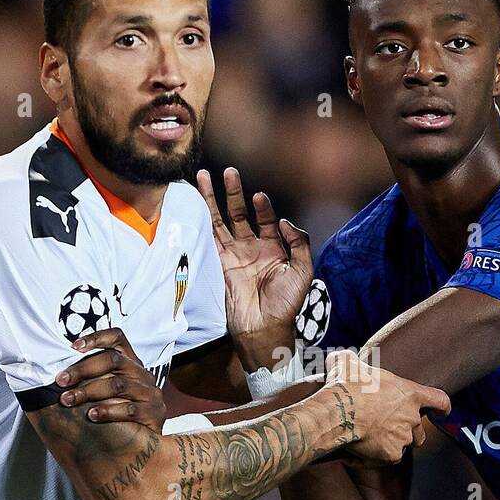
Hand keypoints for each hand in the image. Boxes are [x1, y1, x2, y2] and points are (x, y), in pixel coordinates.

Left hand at [56, 328, 165, 430]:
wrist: (144, 444)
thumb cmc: (118, 414)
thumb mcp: (107, 392)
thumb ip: (92, 378)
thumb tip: (59, 373)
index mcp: (131, 363)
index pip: (118, 339)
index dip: (96, 338)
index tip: (73, 347)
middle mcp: (142, 374)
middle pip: (113, 360)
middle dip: (82, 369)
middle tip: (61, 381)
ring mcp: (150, 393)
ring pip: (118, 384)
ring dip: (89, 391)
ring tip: (68, 400)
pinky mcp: (154, 413)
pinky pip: (130, 409)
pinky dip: (108, 411)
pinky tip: (91, 416)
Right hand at [197, 167, 312, 369]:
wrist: (264, 328)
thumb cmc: (287, 304)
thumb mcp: (303, 271)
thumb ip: (299, 243)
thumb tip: (284, 221)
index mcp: (274, 248)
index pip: (266, 219)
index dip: (263, 207)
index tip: (260, 198)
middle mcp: (252, 247)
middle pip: (240, 213)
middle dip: (234, 192)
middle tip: (229, 171)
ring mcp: (234, 255)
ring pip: (221, 220)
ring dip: (213, 199)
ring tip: (205, 176)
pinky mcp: (219, 263)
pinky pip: (210, 237)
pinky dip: (202, 220)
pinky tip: (196, 203)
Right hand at [324, 349, 450, 464]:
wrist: (338, 412)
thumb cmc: (347, 386)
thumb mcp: (349, 365)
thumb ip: (351, 361)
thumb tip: (342, 358)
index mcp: (409, 394)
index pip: (439, 400)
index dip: (442, 407)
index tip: (443, 411)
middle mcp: (411, 418)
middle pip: (420, 431)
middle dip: (408, 431)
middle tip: (387, 427)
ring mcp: (403, 438)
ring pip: (404, 445)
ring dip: (393, 444)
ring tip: (372, 440)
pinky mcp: (391, 455)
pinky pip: (387, 459)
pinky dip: (375, 457)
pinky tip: (359, 451)